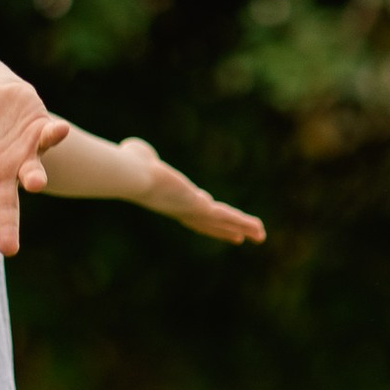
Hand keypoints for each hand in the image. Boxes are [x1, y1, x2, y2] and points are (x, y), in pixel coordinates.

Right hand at [0, 77, 71, 254]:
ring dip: (34, 178)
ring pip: (32, 173)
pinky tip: (59, 129)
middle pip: (7, 204)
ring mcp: (26, 156)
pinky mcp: (42, 134)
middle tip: (9, 249)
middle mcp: (4, 172)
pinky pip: (50, 137)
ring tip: (35, 184)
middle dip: (8, 225)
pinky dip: (54, 134)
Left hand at [123, 138, 264, 244]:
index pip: (188, 210)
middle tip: (238, 238)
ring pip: (222, 222)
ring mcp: (191, 211)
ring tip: (260, 236)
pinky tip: (259, 230)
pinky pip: (226, 217)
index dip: (201, 215)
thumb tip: (136, 151)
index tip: (211, 216)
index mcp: (167, 200)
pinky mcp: (200, 208)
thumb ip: (142, 155)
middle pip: (206, 224)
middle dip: (223, 230)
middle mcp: (180, 210)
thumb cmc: (129, 167)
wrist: (132, 177)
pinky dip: (244, 224)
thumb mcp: (137, 157)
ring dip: (241, 228)